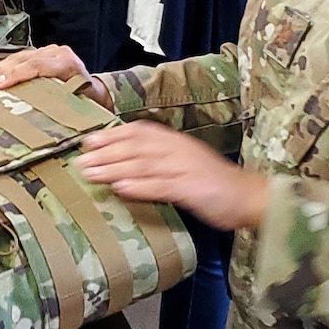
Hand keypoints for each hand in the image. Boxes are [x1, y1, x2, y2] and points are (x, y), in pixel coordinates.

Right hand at [0, 45, 107, 105]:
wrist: (95, 91)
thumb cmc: (88, 101)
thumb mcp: (78, 105)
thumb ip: (58, 106)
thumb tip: (36, 119)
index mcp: (68, 64)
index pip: (38, 66)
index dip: (17, 75)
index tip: (0, 85)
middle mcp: (58, 53)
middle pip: (24, 59)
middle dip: (1, 73)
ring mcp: (48, 52)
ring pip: (18, 57)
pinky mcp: (39, 54)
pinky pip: (18, 59)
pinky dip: (2, 70)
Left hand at [76, 123, 269, 231]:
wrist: (249, 196)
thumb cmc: (213, 183)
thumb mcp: (184, 163)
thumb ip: (158, 161)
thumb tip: (125, 165)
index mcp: (176, 141)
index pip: (139, 132)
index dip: (112, 135)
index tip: (88, 141)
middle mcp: (178, 150)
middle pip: (136, 147)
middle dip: (105, 153)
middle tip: (79, 161)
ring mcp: (185, 168)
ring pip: (143, 165)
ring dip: (114, 169)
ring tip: (90, 174)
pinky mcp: (192, 188)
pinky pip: (162, 186)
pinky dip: (140, 187)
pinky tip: (120, 189)